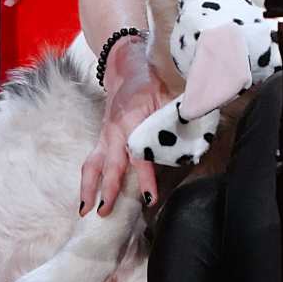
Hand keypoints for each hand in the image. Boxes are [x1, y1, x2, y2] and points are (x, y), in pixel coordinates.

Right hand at [79, 37, 162, 216]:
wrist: (124, 69)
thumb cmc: (149, 83)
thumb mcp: (167, 96)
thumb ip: (177, 117)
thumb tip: (197, 138)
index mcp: (132, 121)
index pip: (139, 155)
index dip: (145, 178)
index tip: (149, 198)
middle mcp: (113, 131)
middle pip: (110, 165)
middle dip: (108, 190)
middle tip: (106, 212)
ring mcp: (104, 136)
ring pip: (91, 165)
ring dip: (87, 188)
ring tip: (84, 211)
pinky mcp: (100, 139)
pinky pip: (90, 162)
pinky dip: (87, 180)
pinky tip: (86, 198)